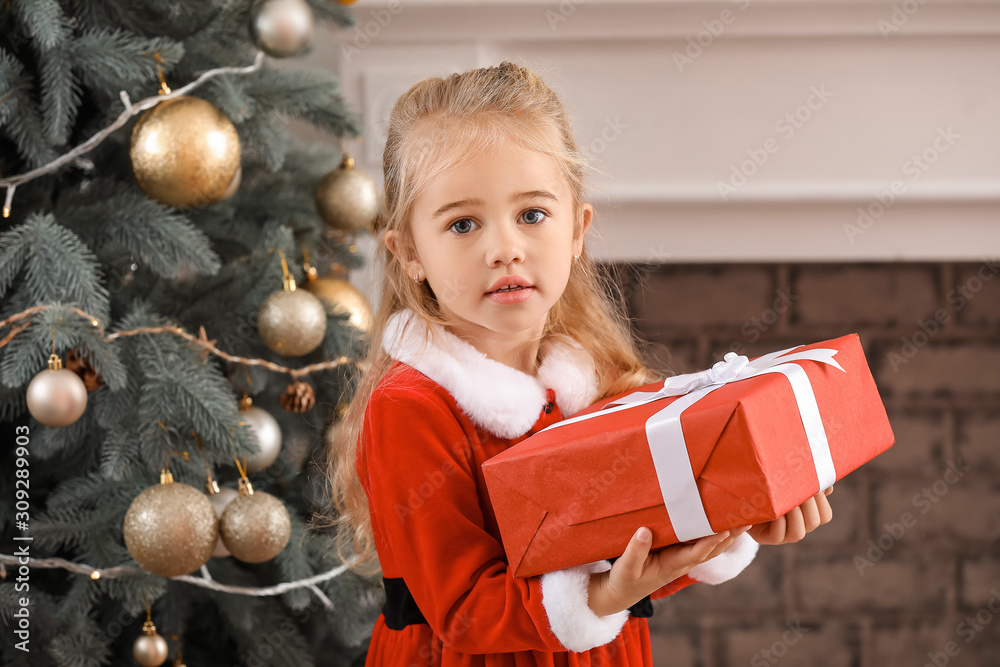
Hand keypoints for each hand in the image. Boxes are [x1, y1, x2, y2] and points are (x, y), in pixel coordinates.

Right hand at [588, 525, 750, 616]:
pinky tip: (722, 522)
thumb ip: (635, 550)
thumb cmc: (624, 580)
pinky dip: (714, 533)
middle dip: (729, 536)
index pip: (697, 553)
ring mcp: (682, 558)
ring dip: (727, 535)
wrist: (622, 592)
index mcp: (672, 565)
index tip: (725, 530)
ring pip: (710, 547)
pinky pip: (700, 543)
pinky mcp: (677, 553)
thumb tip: (644, 531)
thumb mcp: (626, 568)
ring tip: (743, 518)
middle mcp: (682, 562)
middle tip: (746, 519)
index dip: (711, 542)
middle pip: (712, 549)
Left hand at [748, 486, 833, 544]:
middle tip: (796, 488)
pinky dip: (778, 522)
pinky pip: (779, 535)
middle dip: (807, 504)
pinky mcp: (767, 538)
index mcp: (807, 514)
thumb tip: (828, 488)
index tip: (811, 484)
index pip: (825, 515)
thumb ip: (806, 482)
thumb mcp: (786, 481)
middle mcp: (798, 526)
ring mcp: (783, 535)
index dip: (821, 501)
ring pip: (799, 533)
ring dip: (793, 514)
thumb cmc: (767, 484)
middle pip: (815, 522)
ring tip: (785, 499)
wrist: (741, 494)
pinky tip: (773, 509)